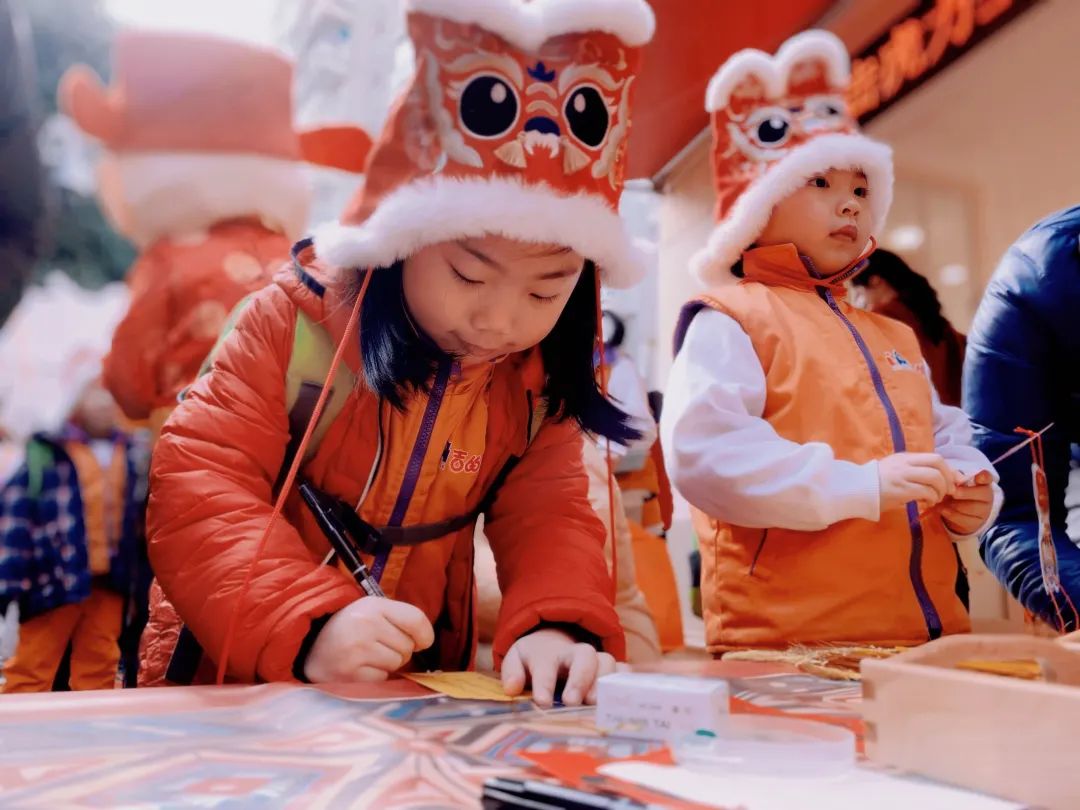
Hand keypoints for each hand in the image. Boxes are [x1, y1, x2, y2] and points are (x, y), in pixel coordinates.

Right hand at [304, 598, 433, 682]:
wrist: (310, 645)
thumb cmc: (350, 628)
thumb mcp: (372, 611)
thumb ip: (401, 620)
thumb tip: (425, 643)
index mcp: (373, 605)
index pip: (416, 619)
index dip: (425, 635)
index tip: (421, 642)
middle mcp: (365, 624)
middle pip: (408, 646)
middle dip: (399, 650)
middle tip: (377, 647)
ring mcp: (356, 650)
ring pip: (397, 664)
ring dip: (387, 665)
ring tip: (367, 657)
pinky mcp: (349, 674)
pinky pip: (382, 679)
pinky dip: (375, 677)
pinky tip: (358, 669)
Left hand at [501, 628, 616, 707]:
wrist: (555, 640)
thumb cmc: (534, 658)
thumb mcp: (516, 660)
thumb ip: (512, 673)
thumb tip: (512, 688)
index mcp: (548, 653)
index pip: (546, 664)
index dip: (545, 682)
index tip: (542, 701)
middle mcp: (574, 654)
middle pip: (585, 656)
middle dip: (580, 678)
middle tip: (572, 702)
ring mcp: (595, 660)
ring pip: (607, 661)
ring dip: (603, 682)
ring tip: (595, 704)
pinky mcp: (610, 669)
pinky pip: (623, 671)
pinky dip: (624, 683)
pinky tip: (622, 701)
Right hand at [878, 453, 955, 512]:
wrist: (856, 490)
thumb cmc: (875, 483)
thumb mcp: (895, 471)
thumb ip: (913, 471)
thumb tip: (939, 478)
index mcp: (905, 457)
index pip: (935, 458)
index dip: (948, 470)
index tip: (952, 482)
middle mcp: (905, 463)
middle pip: (938, 463)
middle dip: (948, 478)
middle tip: (948, 491)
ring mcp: (903, 475)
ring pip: (934, 477)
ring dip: (941, 490)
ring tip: (936, 498)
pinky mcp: (901, 489)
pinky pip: (926, 491)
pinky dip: (932, 498)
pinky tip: (927, 503)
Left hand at [941, 470, 994, 535]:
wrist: (953, 511)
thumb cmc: (954, 491)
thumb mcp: (953, 483)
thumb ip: (954, 478)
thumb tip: (952, 479)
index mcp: (982, 482)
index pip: (987, 477)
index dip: (984, 477)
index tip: (979, 477)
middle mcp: (987, 496)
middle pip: (981, 494)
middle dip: (964, 493)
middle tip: (953, 492)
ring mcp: (984, 511)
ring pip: (971, 508)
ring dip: (955, 504)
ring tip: (944, 500)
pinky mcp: (976, 523)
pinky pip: (964, 519)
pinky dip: (951, 514)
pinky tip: (943, 510)